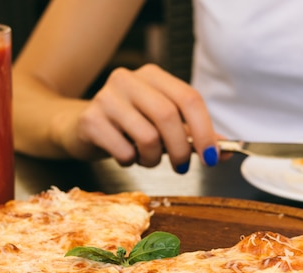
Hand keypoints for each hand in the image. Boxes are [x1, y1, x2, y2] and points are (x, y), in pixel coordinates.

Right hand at [76, 64, 219, 172]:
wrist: (78, 127)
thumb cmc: (127, 127)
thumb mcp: (162, 126)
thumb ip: (193, 135)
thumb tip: (224, 151)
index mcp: (152, 75)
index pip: (189, 98)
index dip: (205, 131)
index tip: (211, 157)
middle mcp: (128, 80)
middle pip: (169, 117)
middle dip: (181, 150)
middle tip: (181, 167)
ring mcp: (106, 97)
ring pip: (147, 137)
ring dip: (152, 159)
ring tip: (145, 158)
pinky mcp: (90, 120)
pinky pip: (123, 151)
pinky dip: (130, 161)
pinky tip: (124, 155)